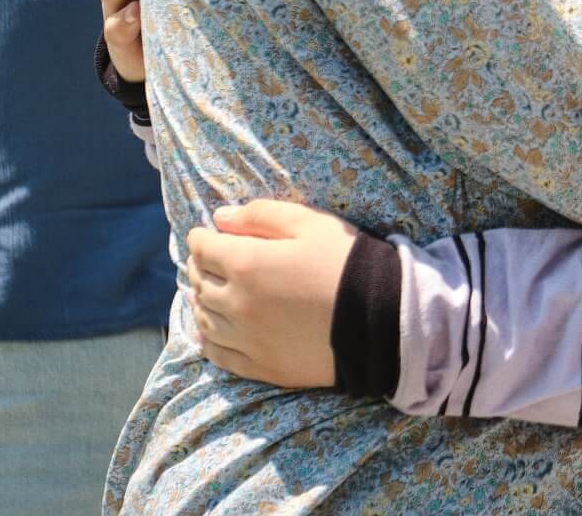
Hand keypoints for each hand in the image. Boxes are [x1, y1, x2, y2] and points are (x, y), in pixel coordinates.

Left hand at [186, 199, 360, 388]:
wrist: (381, 317)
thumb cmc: (347, 261)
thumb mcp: (311, 223)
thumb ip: (262, 214)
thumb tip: (220, 218)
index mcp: (246, 264)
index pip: (203, 249)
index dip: (201, 237)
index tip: (205, 233)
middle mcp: (237, 304)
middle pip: (200, 283)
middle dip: (200, 267)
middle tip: (208, 259)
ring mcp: (246, 339)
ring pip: (204, 319)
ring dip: (201, 301)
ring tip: (209, 291)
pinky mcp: (261, 366)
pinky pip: (219, 355)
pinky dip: (208, 340)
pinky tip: (211, 332)